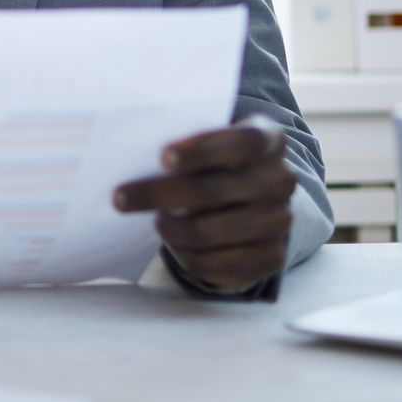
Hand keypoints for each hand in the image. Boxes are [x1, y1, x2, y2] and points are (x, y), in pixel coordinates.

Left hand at [112, 116, 296, 293]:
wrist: (256, 202)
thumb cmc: (218, 163)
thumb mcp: (211, 142)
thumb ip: (187, 143)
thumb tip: (130, 150)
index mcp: (269, 139)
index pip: (242, 141)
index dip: (202, 150)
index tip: (162, 158)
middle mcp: (281, 179)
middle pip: (214, 190)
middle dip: (160, 194)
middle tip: (120, 197)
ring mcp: (279, 220)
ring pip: (208, 230)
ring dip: (171, 228)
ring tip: (157, 221)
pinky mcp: (270, 257)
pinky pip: (215, 262)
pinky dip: (185, 254)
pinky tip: (174, 241)